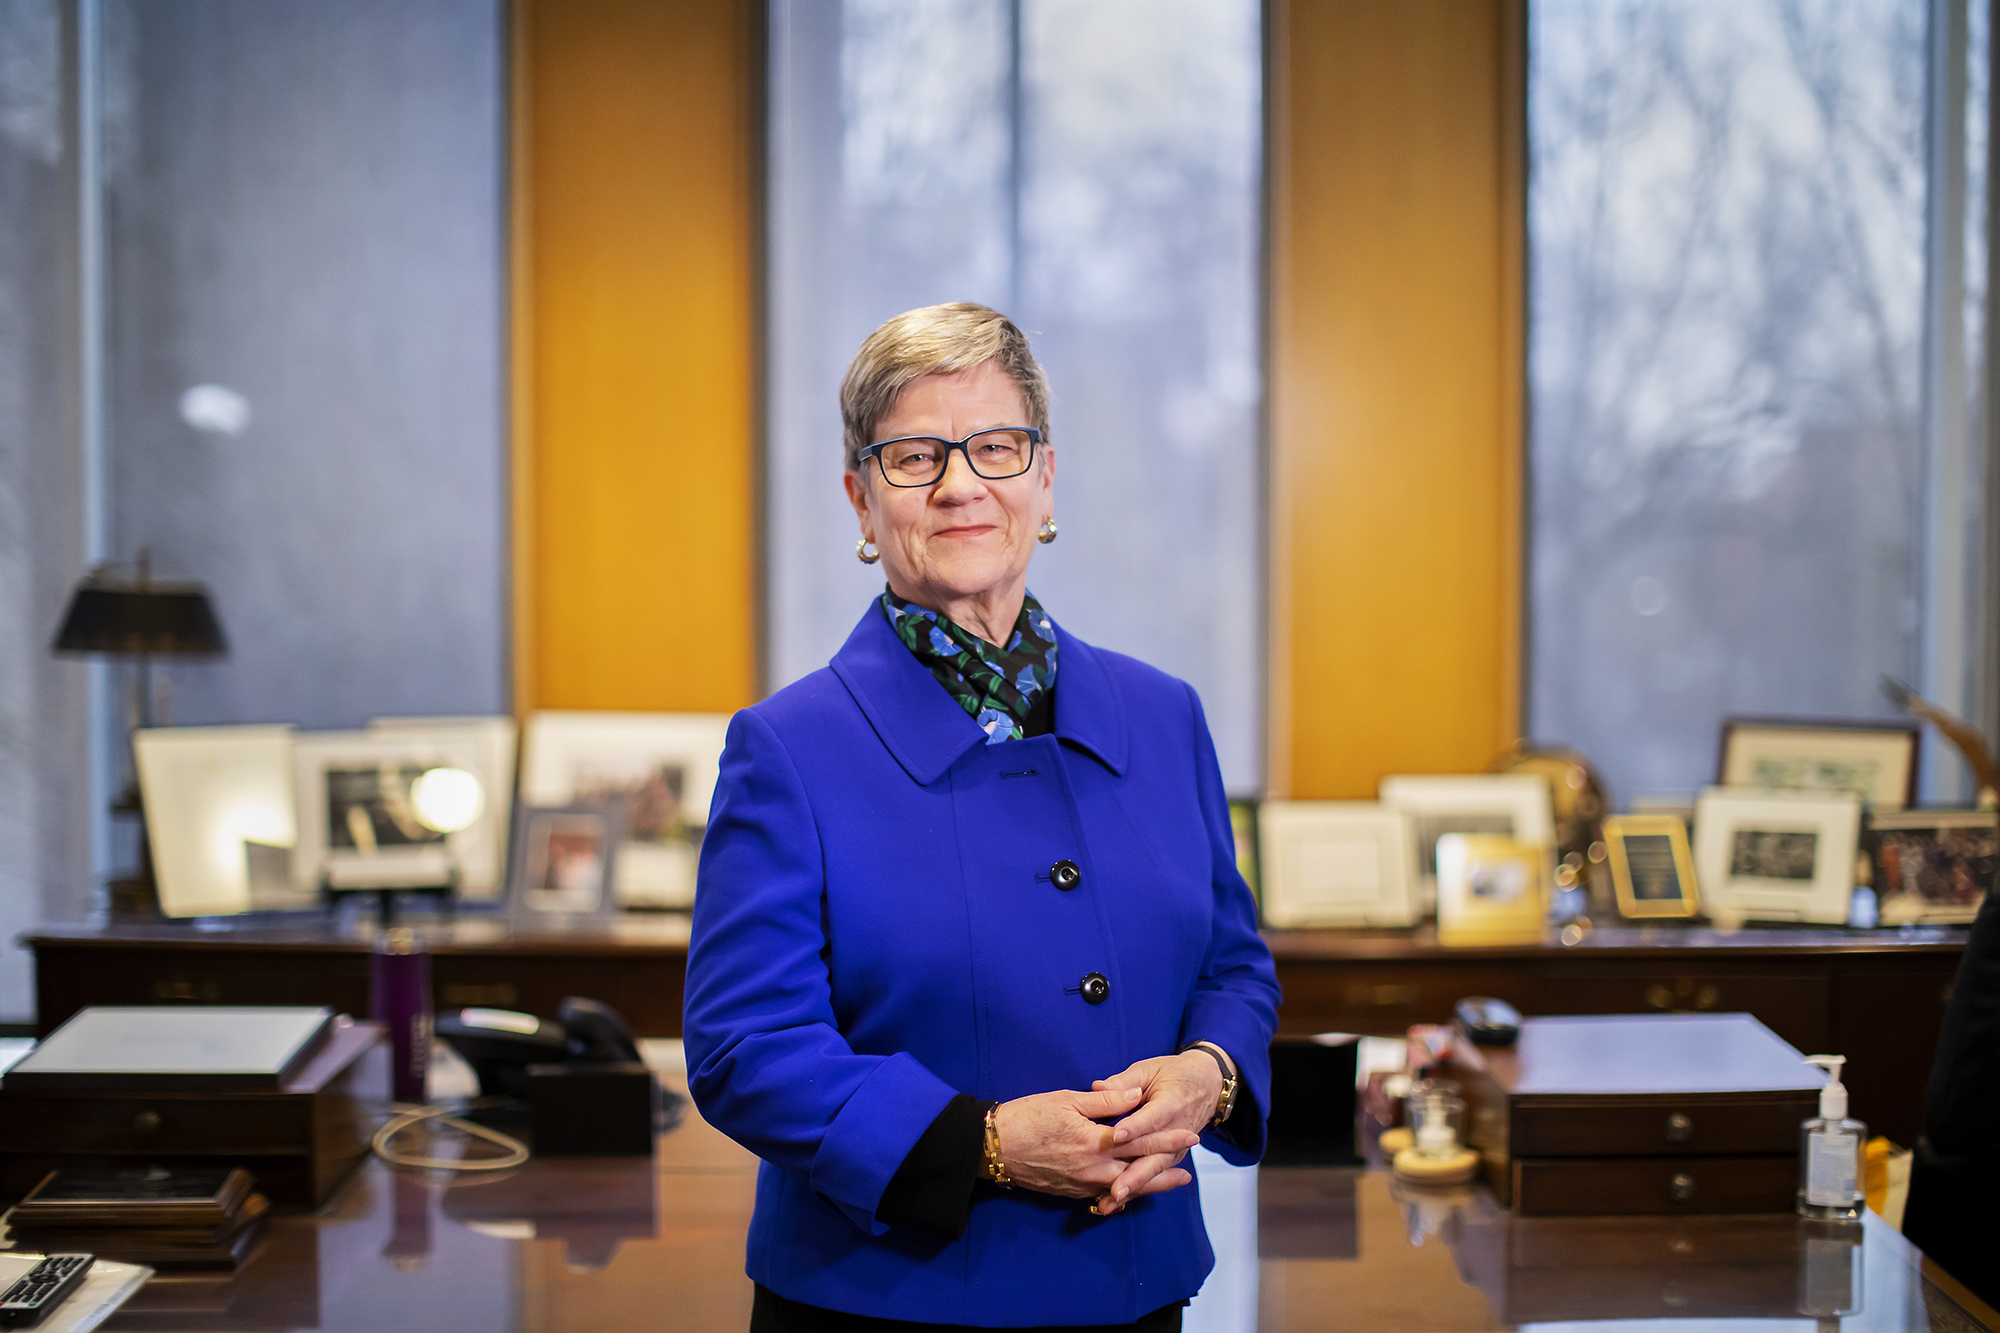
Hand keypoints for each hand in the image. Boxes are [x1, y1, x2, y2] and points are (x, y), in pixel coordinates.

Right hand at [992, 1087, 1199, 1203]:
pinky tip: (1130, 1191)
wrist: (994, 1147)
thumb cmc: (1028, 1116)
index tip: (1190, 1136)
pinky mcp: (1070, 1192)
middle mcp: (1093, 1169)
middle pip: (1138, 1173)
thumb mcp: (1067, 1100)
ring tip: (1170, 1184)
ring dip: (1148, 1186)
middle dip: (1165, 1169)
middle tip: (1189, 1172)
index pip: (1140, 1141)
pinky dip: (1122, 1194)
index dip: (1167, 1139)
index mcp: (1095, 1143)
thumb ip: (1105, 1100)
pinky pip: (1103, 1196)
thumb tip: (1135, 1095)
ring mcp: (1082, 1184)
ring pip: (1124, 1188)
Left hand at [1087, 1049, 1229, 1214]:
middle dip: (1135, 1174)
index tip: (1116, 1136)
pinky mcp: (1171, 1158)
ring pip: (1154, 1171)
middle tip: (1115, 1189)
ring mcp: (1176, 1149)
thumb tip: (1098, 1087)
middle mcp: (1177, 1130)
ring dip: (1135, 1188)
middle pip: (1155, 1155)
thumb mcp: (1149, 1070)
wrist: (1206, 1085)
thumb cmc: (1172, 1075)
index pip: (1152, 1118)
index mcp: (1171, 1103)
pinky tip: (1117, 1203)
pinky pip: (1154, 1176)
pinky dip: (1137, 1190)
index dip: (1135, 1127)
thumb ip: (1125, 1082)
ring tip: (1112, 1201)